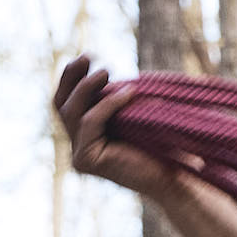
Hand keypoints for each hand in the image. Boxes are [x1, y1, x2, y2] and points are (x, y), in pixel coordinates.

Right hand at [52, 56, 186, 199]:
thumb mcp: (135, 117)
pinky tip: (128, 92)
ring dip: (86, 87)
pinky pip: (90, 122)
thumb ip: (115, 100)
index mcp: (86, 136)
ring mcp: (79, 155)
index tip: (88, 57)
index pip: (67, 103)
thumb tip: (102, 70)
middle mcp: (78, 146)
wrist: (176, 180)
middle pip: (60, 105)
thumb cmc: (163, 149)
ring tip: (105, 71)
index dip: (72, 78)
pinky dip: (107, 104)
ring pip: (70, 112)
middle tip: (88, 56)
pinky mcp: (86, 160)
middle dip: (72, 77)